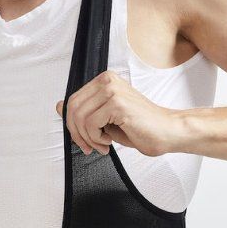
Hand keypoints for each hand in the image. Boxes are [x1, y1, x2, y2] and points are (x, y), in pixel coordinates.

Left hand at [55, 70, 176, 157]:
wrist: (167, 132)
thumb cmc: (140, 127)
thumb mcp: (105, 120)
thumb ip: (84, 112)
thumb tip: (59, 106)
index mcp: (104, 80)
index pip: (73, 101)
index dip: (72, 125)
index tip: (83, 140)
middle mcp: (107, 80)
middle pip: (72, 108)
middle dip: (77, 133)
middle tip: (89, 147)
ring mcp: (112, 90)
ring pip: (80, 117)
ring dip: (88, 138)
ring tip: (102, 145)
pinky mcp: (117, 103)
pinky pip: (91, 124)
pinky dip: (96, 138)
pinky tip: (110, 140)